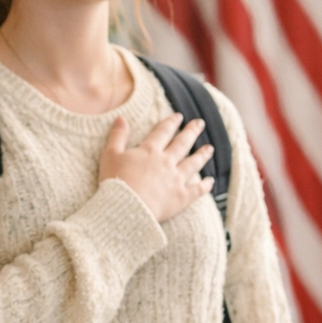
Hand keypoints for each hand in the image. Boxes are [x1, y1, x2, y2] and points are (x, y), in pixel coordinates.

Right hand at [98, 113, 213, 221]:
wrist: (127, 206)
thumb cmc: (116, 180)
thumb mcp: (110, 154)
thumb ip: (118, 136)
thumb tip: (121, 118)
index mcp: (149, 151)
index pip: (162, 132)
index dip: (171, 123)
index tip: (179, 116)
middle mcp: (166, 162)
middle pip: (182, 144)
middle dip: (191, 132)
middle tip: (200, 123)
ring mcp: (176, 179)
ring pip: (193, 164)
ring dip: (202, 155)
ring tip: (209, 148)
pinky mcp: (181, 196)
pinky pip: (197, 189)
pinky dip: (205, 185)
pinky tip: (211, 181)